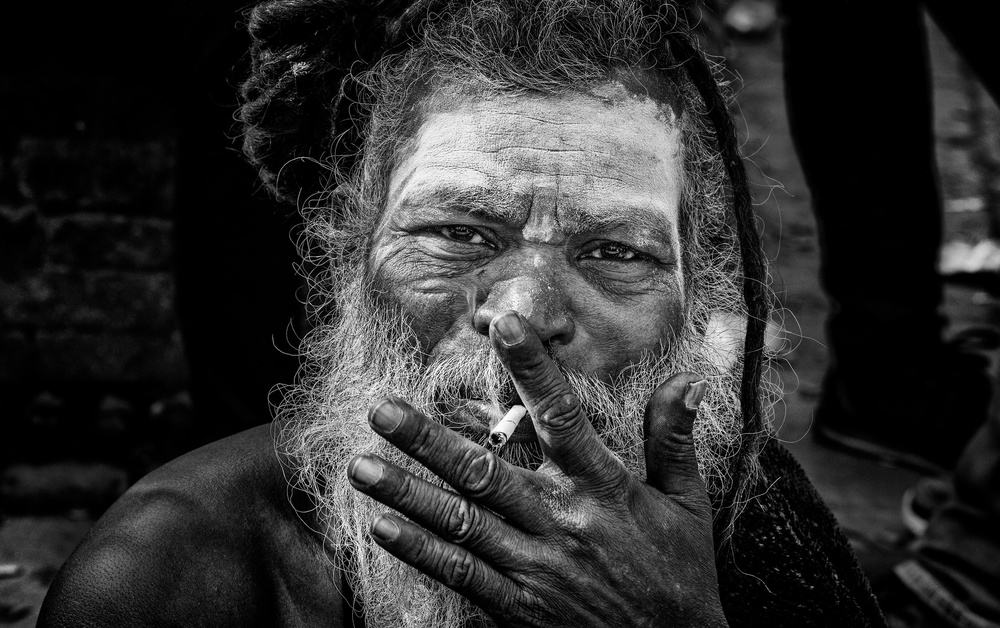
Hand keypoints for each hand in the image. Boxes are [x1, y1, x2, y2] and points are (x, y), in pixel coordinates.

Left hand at [347, 311, 728, 626]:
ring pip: (461, 521)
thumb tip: (688, 379)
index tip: (504, 325)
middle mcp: (561, 523)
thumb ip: (674, 440)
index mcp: (603, 488)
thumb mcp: (687, 505)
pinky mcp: (518, 607)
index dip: (533, 369)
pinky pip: (462, 574)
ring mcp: (535, 567)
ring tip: (361, 466)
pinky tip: (384, 527)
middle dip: (428, 440)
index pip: (563, 417)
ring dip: (407, 492)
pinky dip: (421, 551)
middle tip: (381, 410)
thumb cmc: (679, 575)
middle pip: (486, 472)